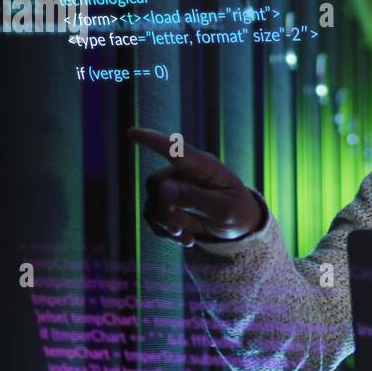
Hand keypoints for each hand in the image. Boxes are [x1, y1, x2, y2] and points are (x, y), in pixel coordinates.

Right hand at [127, 127, 264, 246]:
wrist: (239, 226)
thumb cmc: (237, 212)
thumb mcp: (224, 210)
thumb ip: (195, 198)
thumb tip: (163, 189)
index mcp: (205, 166)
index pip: (176, 151)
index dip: (152, 140)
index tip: (131, 132)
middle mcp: (186, 172)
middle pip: (157, 184)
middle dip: (165, 210)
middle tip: (179, 229)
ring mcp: (175, 187)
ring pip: (153, 203)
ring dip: (166, 224)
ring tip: (188, 238)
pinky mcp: (169, 203)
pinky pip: (154, 217)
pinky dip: (166, 231)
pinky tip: (186, 238)